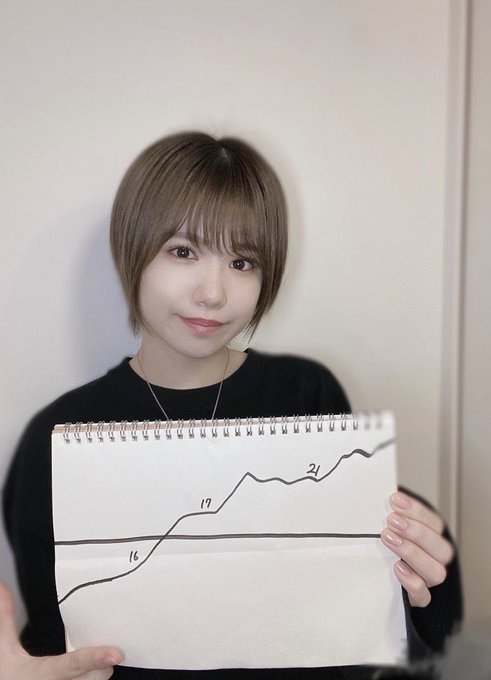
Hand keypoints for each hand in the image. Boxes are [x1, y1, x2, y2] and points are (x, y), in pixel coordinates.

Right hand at [0, 581, 122, 679]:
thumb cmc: (9, 678)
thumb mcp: (6, 651)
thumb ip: (7, 618)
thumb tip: (3, 588)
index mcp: (44, 673)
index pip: (73, 664)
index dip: (95, 658)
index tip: (115, 653)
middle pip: (98, 675)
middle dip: (103, 659)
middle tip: (106, 647)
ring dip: (100, 670)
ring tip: (96, 660)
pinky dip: (94, 677)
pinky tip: (89, 673)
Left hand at [380, 492, 454, 606]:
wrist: (374, 577)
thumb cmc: (384, 541)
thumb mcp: (388, 525)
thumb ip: (390, 514)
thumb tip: (380, 495)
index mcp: (432, 538)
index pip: (434, 523)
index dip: (416, 510)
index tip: (395, 500)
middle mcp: (435, 560)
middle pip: (441, 548)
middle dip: (416, 532)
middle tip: (391, 521)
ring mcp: (428, 580)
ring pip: (437, 572)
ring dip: (413, 553)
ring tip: (389, 539)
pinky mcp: (417, 599)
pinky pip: (424, 596)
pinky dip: (413, 582)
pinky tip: (396, 567)